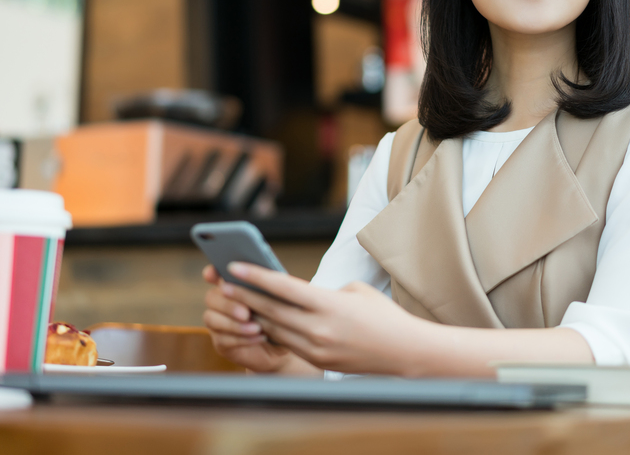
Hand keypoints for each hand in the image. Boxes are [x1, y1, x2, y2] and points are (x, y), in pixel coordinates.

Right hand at [201, 265, 292, 372]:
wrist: (284, 345)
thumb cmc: (282, 316)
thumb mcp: (279, 299)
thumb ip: (269, 287)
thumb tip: (268, 278)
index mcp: (234, 285)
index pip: (215, 274)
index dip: (211, 272)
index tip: (213, 275)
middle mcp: (221, 302)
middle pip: (211, 297)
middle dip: (228, 305)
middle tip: (246, 313)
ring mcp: (218, 323)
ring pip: (212, 319)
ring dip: (234, 324)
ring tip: (257, 327)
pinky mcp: (221, 343)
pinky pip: (223, 340)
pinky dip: (242, 338)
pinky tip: (259, 337)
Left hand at [221, 262, 431, 374]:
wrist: (404, 352)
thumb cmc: (383, 316)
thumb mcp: (355, 291)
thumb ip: (324, 291)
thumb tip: (301, 294)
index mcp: (329, 305)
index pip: (284, 288)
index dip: (256, 276)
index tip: (235, 267)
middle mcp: (318, 329)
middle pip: (271, 310)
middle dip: (245, 296)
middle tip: (224, 284)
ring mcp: (316, 348)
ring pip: (275, 329)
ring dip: (254, 315)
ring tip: (237, 302)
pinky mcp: (318, 362)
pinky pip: (287, 343)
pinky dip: (272, 331)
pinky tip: (261, 322)